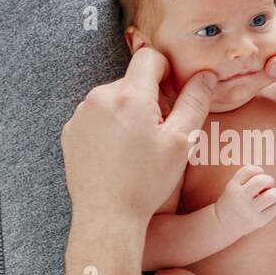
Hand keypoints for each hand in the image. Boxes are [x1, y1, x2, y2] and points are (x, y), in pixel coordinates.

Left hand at [61, 47, 217, 225]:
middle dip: (148, 98)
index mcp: (129, 96)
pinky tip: (117, 154)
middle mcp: (99, 98)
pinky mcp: (70, 131)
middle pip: (132, 81)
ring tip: (136, 147)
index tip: (172, 96)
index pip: (149, 58)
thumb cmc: (146, 182)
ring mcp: (81, 114)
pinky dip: (108, 127)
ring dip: (127, 112)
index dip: (166, 72)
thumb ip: (195, 101)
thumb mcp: (182, 142)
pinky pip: (95, 116)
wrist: (107, 216)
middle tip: (159, 133)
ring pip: (113, 99)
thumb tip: (205, 75)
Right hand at [215, 164, 275, 238]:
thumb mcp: (232, 187)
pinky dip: (274, 205)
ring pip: (272, 195)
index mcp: (232, 187)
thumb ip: (247, 179)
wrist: (222, 225)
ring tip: (269, 196)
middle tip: (267, 185)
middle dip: (268, 180)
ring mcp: (249, 211)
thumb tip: (268, 181)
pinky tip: (267, 207)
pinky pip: (274, 209)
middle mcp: (240, 198)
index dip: (258, 170)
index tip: (257, 176)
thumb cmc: (232, 202)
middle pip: (261, 181)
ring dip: (274, 192)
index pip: (249, 170)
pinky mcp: (257, 222)